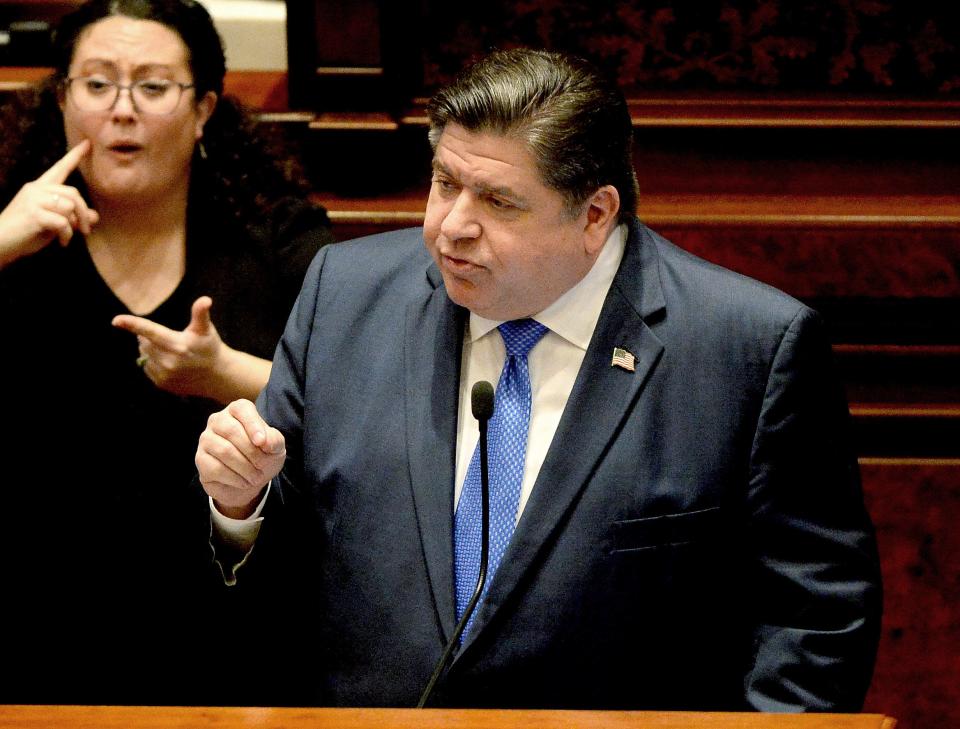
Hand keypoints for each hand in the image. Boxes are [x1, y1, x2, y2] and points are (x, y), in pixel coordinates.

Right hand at [0, 140, 98, 268]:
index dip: (75, 156)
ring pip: (70, 206)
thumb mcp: (53, 223)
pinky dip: (67, 234)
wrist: (0, 243)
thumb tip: (94, 216)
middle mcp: (36, 189)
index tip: (88, 143)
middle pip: (73, 193)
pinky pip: (63, 222)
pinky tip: (62, 242)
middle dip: (83, 212)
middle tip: (86, 230)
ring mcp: (33, 201)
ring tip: (67, 237)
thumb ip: (71, 217)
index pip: (60, 168)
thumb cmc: (25, 233)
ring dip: (75, 224)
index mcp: (39, 188)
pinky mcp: (34, 214)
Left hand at [113, 295, 228, 399]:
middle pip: (144, 342)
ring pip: (144, 355)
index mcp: (178, 344)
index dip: (132, 324)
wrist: (217, 375)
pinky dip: (153, 362)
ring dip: (150, 350)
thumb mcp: (206, 329)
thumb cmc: (209, 346)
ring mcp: (165, 374)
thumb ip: (200, 314)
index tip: (116, 320)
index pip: (151, 331)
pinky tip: (169, 362)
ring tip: (171, 351)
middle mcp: (169, 361)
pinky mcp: (162, 384)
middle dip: (149, 337)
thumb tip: (205, 299)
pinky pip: (147, 367)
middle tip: (168, 338)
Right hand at [196, 399, 285, 517]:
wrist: (250, 479)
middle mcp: (217, 421)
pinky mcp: (200, 459)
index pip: (242, 409)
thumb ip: (274, 440)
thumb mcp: (275, 447)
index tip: (262, 443)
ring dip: (245, 468)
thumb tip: (265, 442)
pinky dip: (235, 478)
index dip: (253, 425)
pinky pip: (216, 468)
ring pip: (224, 451)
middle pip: (231, 431)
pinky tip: (244, 482)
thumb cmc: (262, 455)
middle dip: (251, 451)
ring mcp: (206, 439)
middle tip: (262, 465)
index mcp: (237, 411)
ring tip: (256, 477)